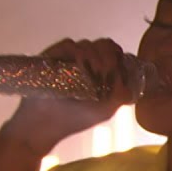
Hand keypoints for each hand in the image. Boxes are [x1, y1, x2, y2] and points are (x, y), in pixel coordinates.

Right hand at [1, 38, 133, 153]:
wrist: (41, 126)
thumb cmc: (72, 119)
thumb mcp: (104, 110)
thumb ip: (120, 96)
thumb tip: (130, 83)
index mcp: (96, 70)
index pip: (113, 52)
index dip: (118, 56)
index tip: (119, 68)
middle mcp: (82, 62)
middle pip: (103, 44)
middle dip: (110, 54)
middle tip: (109, 70)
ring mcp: (67, 59)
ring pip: (88, 44)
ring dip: (97, 57)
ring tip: (97, 74)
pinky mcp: (52, 57)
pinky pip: (70, 45)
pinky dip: (79, 53)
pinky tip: (81, 66)